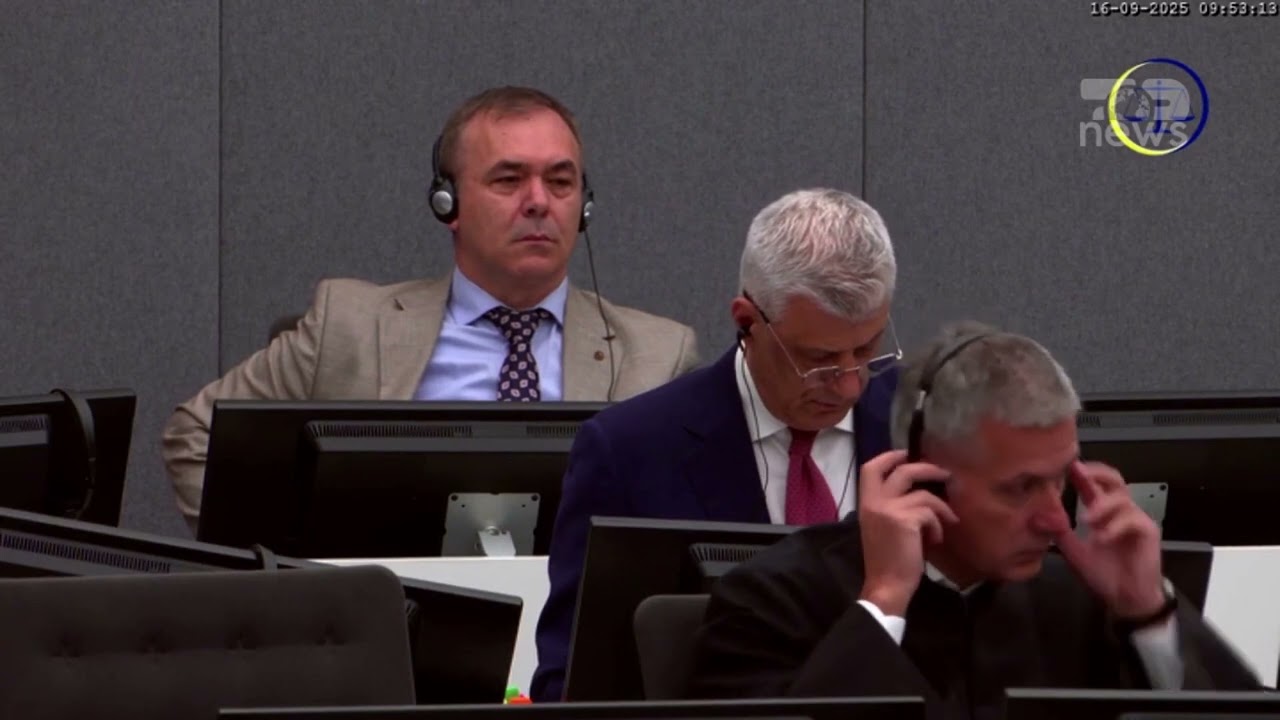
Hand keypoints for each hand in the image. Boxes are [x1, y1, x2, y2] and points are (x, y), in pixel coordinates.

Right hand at [856, 450, 958, 615]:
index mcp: (865, 503)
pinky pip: (931, 513)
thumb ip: (892, 506)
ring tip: (945, 522)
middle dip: (927, 469)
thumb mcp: (882, 526)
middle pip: (902, 471)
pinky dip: (938, 526)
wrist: (886, 585)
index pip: (871, 468)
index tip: (907, 454)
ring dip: (940, 508)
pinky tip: (935, 541)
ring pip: (924, 494)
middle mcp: (874, 502)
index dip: (890, 456)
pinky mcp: (906, 521)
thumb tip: (917, 491)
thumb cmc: (886, 559)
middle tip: (944, 474)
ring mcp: (889, 510)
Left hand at [1055, 461, 1164, 618]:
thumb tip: (1039, 514)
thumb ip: (1060, 532)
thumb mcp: (1074, 551)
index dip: (1080, 473)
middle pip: (1114, 479)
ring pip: (1121, 498)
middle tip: (1079, 471)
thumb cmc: (1103, 574)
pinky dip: (1115, 526)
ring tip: (1087, 519)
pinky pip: (1133, 520)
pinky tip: (1102, 537)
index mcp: (1102, 513)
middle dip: (1096, 472)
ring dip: (1102, 506)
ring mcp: (1135, 520)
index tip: (1064, 463)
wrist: (1125, 600)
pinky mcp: (1148, 532)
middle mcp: (1120, 511)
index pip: (1092, 485)